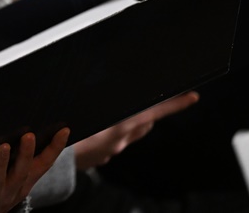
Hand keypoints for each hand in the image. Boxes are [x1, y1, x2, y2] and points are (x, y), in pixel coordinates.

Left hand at [0, 128, 69, 212]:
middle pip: (21, 172)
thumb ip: (24, 160)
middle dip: (26, 155)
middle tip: (30, 136)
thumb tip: (33, 129)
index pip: (43, 164)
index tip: (64, 130)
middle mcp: (11, 190)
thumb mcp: (16, 179)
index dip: (55, 148)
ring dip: (1, 164)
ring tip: (3, 147)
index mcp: (24, 182)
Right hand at [73, 91, 198, 169]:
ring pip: (128, 133)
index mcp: (119, 126)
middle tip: (145, 99)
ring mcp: (112, 150)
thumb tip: (96, 83)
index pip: (154, 112)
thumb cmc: (66, 135)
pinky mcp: (102, 157)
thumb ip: (94, 101)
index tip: (193, 97)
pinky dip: (106, 134)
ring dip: (125, 123)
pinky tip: (91, 129)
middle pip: (144, 123)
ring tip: (110, 114)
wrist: (55, 166)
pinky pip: (111, 142)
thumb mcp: (83, 111)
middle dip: (147, 112)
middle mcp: (120, 140)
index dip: (175, 104)